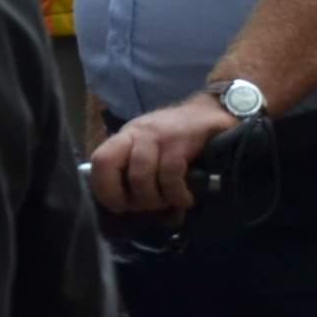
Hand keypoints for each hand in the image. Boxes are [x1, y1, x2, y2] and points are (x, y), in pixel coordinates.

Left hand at [88, 94, 241, 217]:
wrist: (217, 108)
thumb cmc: (182, 133)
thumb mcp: (152, 143)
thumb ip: (137, 164)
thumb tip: (126, 202)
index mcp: (127, 136)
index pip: (100, 160)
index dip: (104, 188)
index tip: (120, 206)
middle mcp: (138, 133)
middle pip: (112, 166)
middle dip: (126, 195)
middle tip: (146, 207)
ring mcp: (159, 135)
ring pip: (140, 174)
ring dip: (153, 198)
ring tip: (168, 204)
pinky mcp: (181, 140)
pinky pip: (170, 174)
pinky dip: (176, 193)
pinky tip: (185, 199)